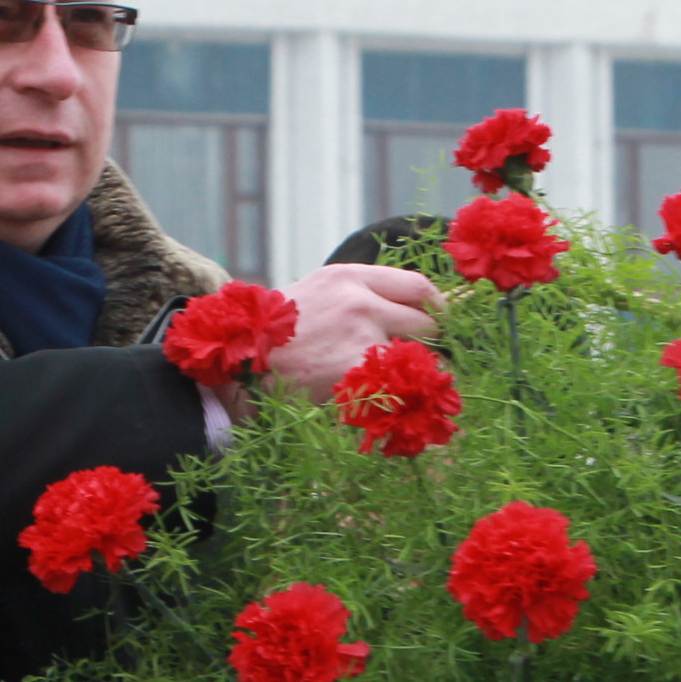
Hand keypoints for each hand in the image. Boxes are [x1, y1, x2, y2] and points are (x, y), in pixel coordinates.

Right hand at [260, 263, 440, 401]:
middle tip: (423, 361)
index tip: (440, 323)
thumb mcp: (313, 295)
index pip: (417, 286)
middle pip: (426, 321)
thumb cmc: (274, 335)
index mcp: (349, 278)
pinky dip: (396, 398)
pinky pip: (396, 386)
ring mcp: (361, 334)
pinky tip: (381, 404)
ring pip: (415, 357)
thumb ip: (356, 297)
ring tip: (394, 385)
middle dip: (431, 345)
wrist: (239, 362)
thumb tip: (405, 314)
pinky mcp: (357, 370)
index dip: (438, 308)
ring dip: (412, 375)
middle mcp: (361, 300)